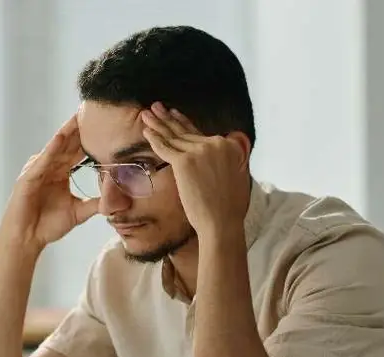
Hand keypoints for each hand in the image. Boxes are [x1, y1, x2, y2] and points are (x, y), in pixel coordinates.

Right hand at [0, 114, 98, 250]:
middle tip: (94, 109)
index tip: (104, 124)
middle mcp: (49, 167)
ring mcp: (38, 170)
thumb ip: (96, 204)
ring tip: (79, 116)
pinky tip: (62, 137)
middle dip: (80, 128)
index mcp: (60, 172)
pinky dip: (52, 149)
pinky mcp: (28, 177)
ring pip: (55, 147)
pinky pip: (43, 160)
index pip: (77, 150)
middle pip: (68, 143)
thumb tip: (116, 200)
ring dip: (67, 132)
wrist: (27, 239)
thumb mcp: (78, 212)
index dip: (90, 138)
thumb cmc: (47, 225)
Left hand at [141, 102, 248, 238]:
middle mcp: (216, 143)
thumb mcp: (238, 176)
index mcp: (229, 146)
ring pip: (174, 136)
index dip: (184, 123)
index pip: (200, 133)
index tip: (174, 114)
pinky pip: (165, 147)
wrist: (222, 222)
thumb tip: (226, 155)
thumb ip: (230, 161)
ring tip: (146, 114)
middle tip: (156, 107)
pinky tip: (146, 131)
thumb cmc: (228, 207)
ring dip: (157, 124)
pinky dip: (154, 138)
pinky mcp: (185, 162)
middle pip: (185, 132)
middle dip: (168, 119)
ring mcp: (200, 151)